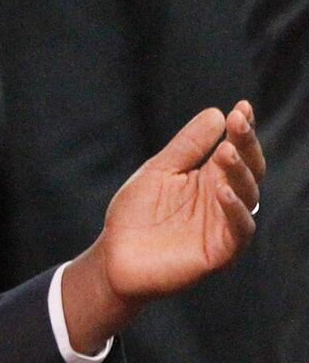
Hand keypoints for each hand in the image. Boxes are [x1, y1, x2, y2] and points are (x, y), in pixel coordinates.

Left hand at [61, 103, 262, 353]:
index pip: (236, 151)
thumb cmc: (137, 213)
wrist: (114, 255)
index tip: (242, 107)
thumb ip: (187, 146)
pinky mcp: (220, 251)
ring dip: (239, 173)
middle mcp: (224, 201)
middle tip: (239, 121)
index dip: (242, 130)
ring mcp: (224, 226)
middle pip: (248, 170)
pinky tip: (222, 191)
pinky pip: (238, 230)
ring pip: (247, 197)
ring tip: (226, 152)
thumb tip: (217, 113)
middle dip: (245, 145)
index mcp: (212, 179)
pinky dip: (235, 211)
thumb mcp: (159, 171)